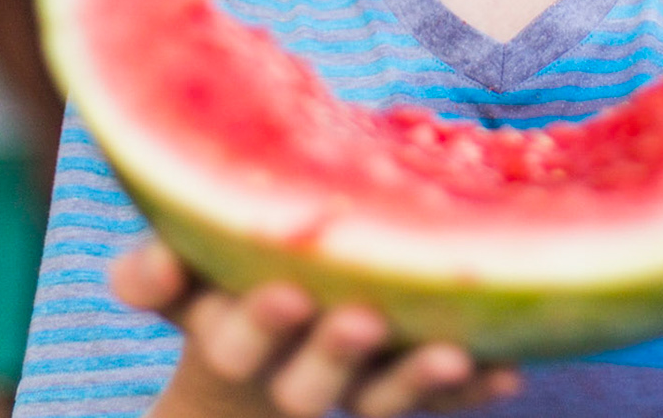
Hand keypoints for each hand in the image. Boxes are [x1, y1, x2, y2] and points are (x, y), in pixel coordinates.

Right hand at [109, 240, 520, 417]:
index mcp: (231, 343)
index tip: (287, 293)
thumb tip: (158, 262)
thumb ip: (155, 270)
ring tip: (450, 353)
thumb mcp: (182, 271)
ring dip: (414, 380)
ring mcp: (355, 387)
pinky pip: (442, 399)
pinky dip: (471, 388)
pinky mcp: (406, 388)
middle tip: (364, 320)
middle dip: (336, 355)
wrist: (270, 324)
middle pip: (310, 385)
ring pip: (380, 399)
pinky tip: (507, 368)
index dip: (257, 326)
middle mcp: (293, 376)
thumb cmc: (221, 276)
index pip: (235, 346)